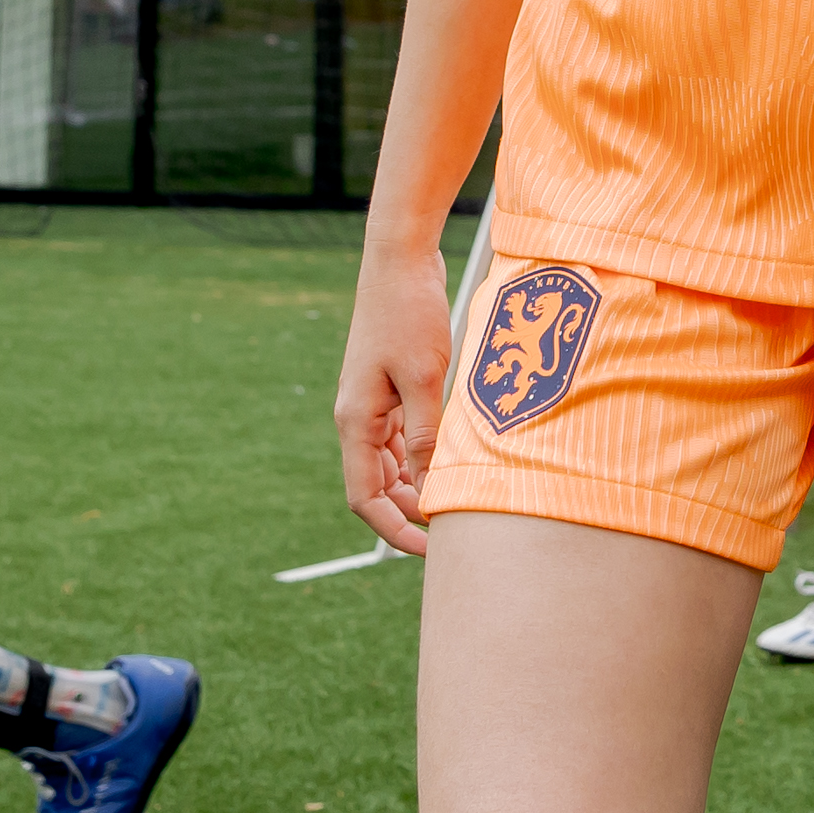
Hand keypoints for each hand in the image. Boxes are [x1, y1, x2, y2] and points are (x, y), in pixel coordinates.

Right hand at [335, 238, 455, 555]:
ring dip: (418, 485)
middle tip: (454, 529)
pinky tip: (452, 458)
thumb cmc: (410, 314)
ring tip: (458, 498)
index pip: (365, 498)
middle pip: (378, 486)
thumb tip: (427, 492)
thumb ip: (424, 437)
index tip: (429, 552)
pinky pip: (402, 437)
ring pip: (392, 464)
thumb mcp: (423, 379)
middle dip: (409, 513)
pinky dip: (423, 455)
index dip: (393, 532)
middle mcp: (357, 419)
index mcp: (355, 422)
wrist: (402, 260)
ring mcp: (372, 404)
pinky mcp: (390, 388)